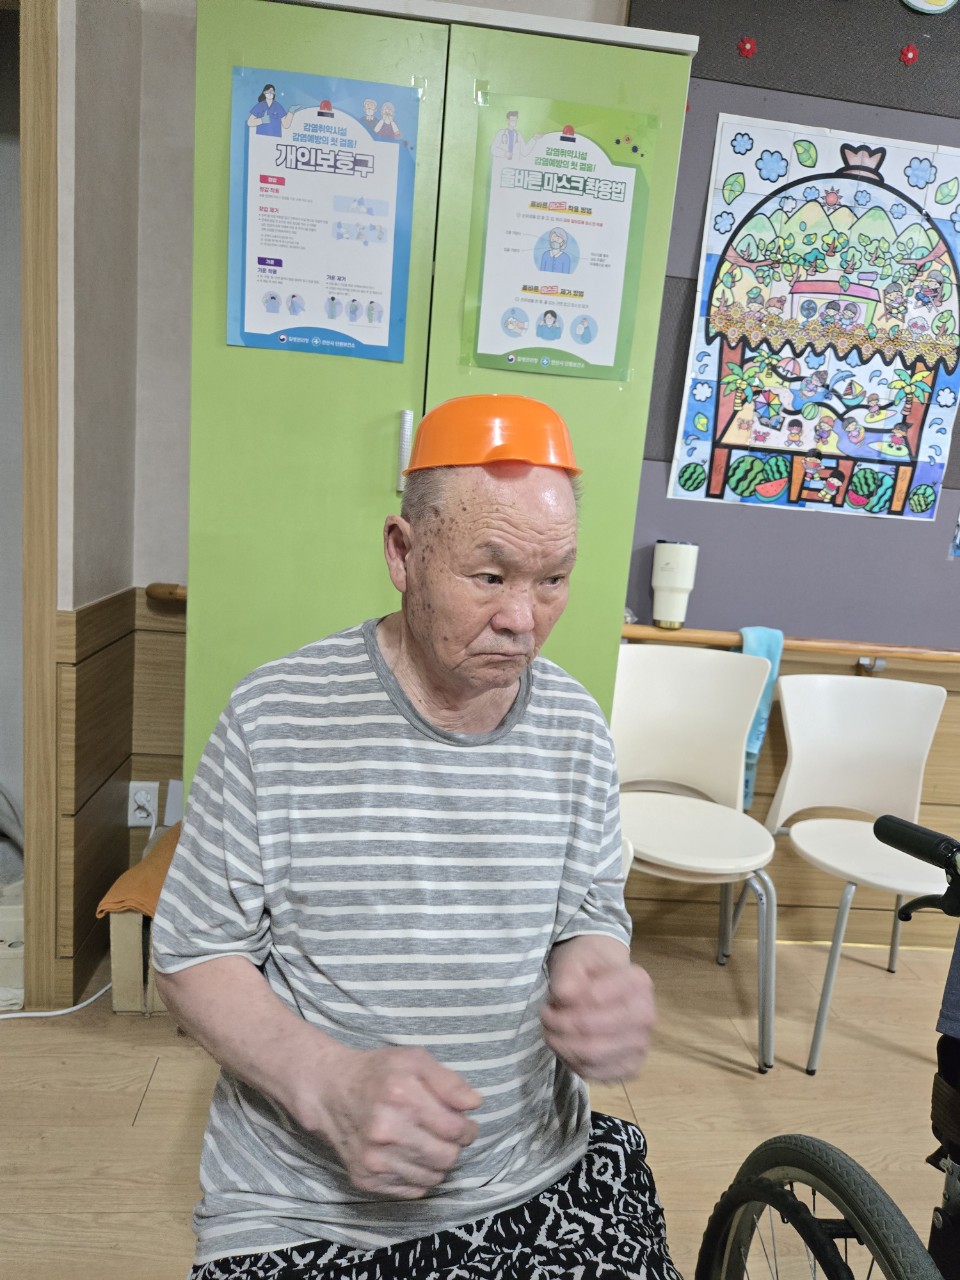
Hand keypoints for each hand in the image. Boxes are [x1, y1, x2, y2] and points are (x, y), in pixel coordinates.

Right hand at [305, 1045, 481, 1198]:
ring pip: (432, 1177)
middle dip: (454, 1147)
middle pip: (447, 1158)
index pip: (455, 1130)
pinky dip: (419, 1176)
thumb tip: (474, 1104)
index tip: (463, 1124)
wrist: (330, 1092)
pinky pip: (412, 1190)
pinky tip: (409, 1155)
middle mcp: (386, 1131)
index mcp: (401, 1097)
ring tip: (426, 1143)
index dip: (467, 1128)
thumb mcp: (414, 1059)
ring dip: (437, 1163)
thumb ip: (448, 1080)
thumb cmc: (378, 1072)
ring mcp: (374, 1160)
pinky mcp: (366, 1179)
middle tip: (446, 1135)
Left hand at [540, 940, 654, 1082]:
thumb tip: (563, 995)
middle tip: (545, 1017)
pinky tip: (566, 1047)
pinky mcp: (631, 1067)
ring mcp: (641, 1044)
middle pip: (590, 1030)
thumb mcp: (574, 960)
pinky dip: (572, 1062)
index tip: (551, 1000)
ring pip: (591, 1055)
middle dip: (559, 1026)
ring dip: (561, 1045)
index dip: (563, 1003)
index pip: (593, 999)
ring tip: (551, 1031)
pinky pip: (594, 1074)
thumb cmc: (588, 968)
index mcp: (637, 982)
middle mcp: (646, 1015)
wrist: (603, 980)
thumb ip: (567, 974)